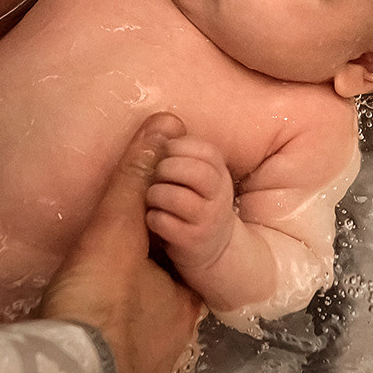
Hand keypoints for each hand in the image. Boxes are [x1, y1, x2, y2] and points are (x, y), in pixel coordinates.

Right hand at [39, 113, 207, 372]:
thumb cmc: (99, 308)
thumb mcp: (115, 233)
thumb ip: (134, 180)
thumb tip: (165, 124)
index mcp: (185, 304)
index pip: (185, 260)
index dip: (168, 240)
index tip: (145, 227)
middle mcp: (172, 345)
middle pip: (161, 300)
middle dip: (142, 283)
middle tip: (108, 265)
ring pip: (135, 336)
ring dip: (116, 319)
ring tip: (85, 299)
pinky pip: (107, 366)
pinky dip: (95, 350)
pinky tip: (71, 343)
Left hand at [143, 135, 237, 272]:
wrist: (216, 252)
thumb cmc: (195, 205)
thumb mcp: (198, 176)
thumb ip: (182, 153)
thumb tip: (161, 121)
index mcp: (219, 174)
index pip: (203, 150)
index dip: (177, 148)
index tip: (166, 154)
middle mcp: (218, 196)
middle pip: (190, 170)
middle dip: (164, 169)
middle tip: (157, 178)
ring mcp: (207, 220)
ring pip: (173, 196)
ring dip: (155, 195)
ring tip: (152, 201)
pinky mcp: (192, 242)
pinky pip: (162, 222)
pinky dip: (153, 219)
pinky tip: (154, 221)